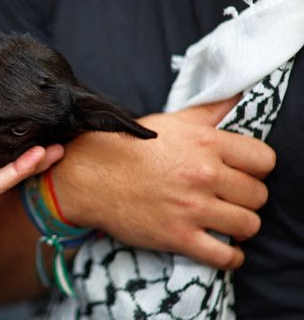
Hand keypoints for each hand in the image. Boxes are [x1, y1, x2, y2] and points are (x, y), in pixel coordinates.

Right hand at [53, 97, 273, 269]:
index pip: (264, 160)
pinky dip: (230, 257)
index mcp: (205, 143)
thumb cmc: (127, 147)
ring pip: (248, 225)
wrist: (88, 176)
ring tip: (226, 221)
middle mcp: (203, 174)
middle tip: (230, 198)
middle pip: (258, 194)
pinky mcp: (178, 236)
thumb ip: (207, 111)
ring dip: (240, 225)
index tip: (244, 173)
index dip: (257, 168)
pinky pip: (224, 256)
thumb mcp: (169, 121)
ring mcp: (191, 207)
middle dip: (247, 198)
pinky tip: (223, 249)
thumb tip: (238, 96)